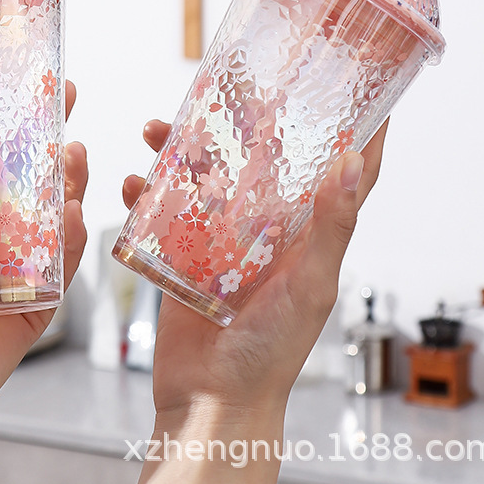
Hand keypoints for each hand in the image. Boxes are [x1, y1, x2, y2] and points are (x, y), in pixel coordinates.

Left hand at [0, 81, 86, 483]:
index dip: (15, 123)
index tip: (28, 85)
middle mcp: (1, 237)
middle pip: (38, 181)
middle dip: (55, 140)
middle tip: (66, 103)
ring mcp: (25, 268)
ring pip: (59, 217)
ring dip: (71, 183)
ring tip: (74, 153)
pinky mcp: (42, 302)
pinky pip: (64, 267)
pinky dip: (72, 241)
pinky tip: (74, 215)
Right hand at [124, 119, 387, 483]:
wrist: (213, 399)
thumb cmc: (272, 352)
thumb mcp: (310, 285)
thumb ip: (331, 226)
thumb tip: (353, 161)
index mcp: (305, 232)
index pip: (337, 170)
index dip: (347, 128)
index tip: (346, 84)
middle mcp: (265, 229)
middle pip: (257, 160)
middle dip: (240, 123)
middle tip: (221, 88)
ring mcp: (223, 240)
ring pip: (204, 178)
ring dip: (178, 151)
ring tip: (153, 130)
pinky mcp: (185, 255)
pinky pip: (164, 213)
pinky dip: (145, 195)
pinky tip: (129, 184)